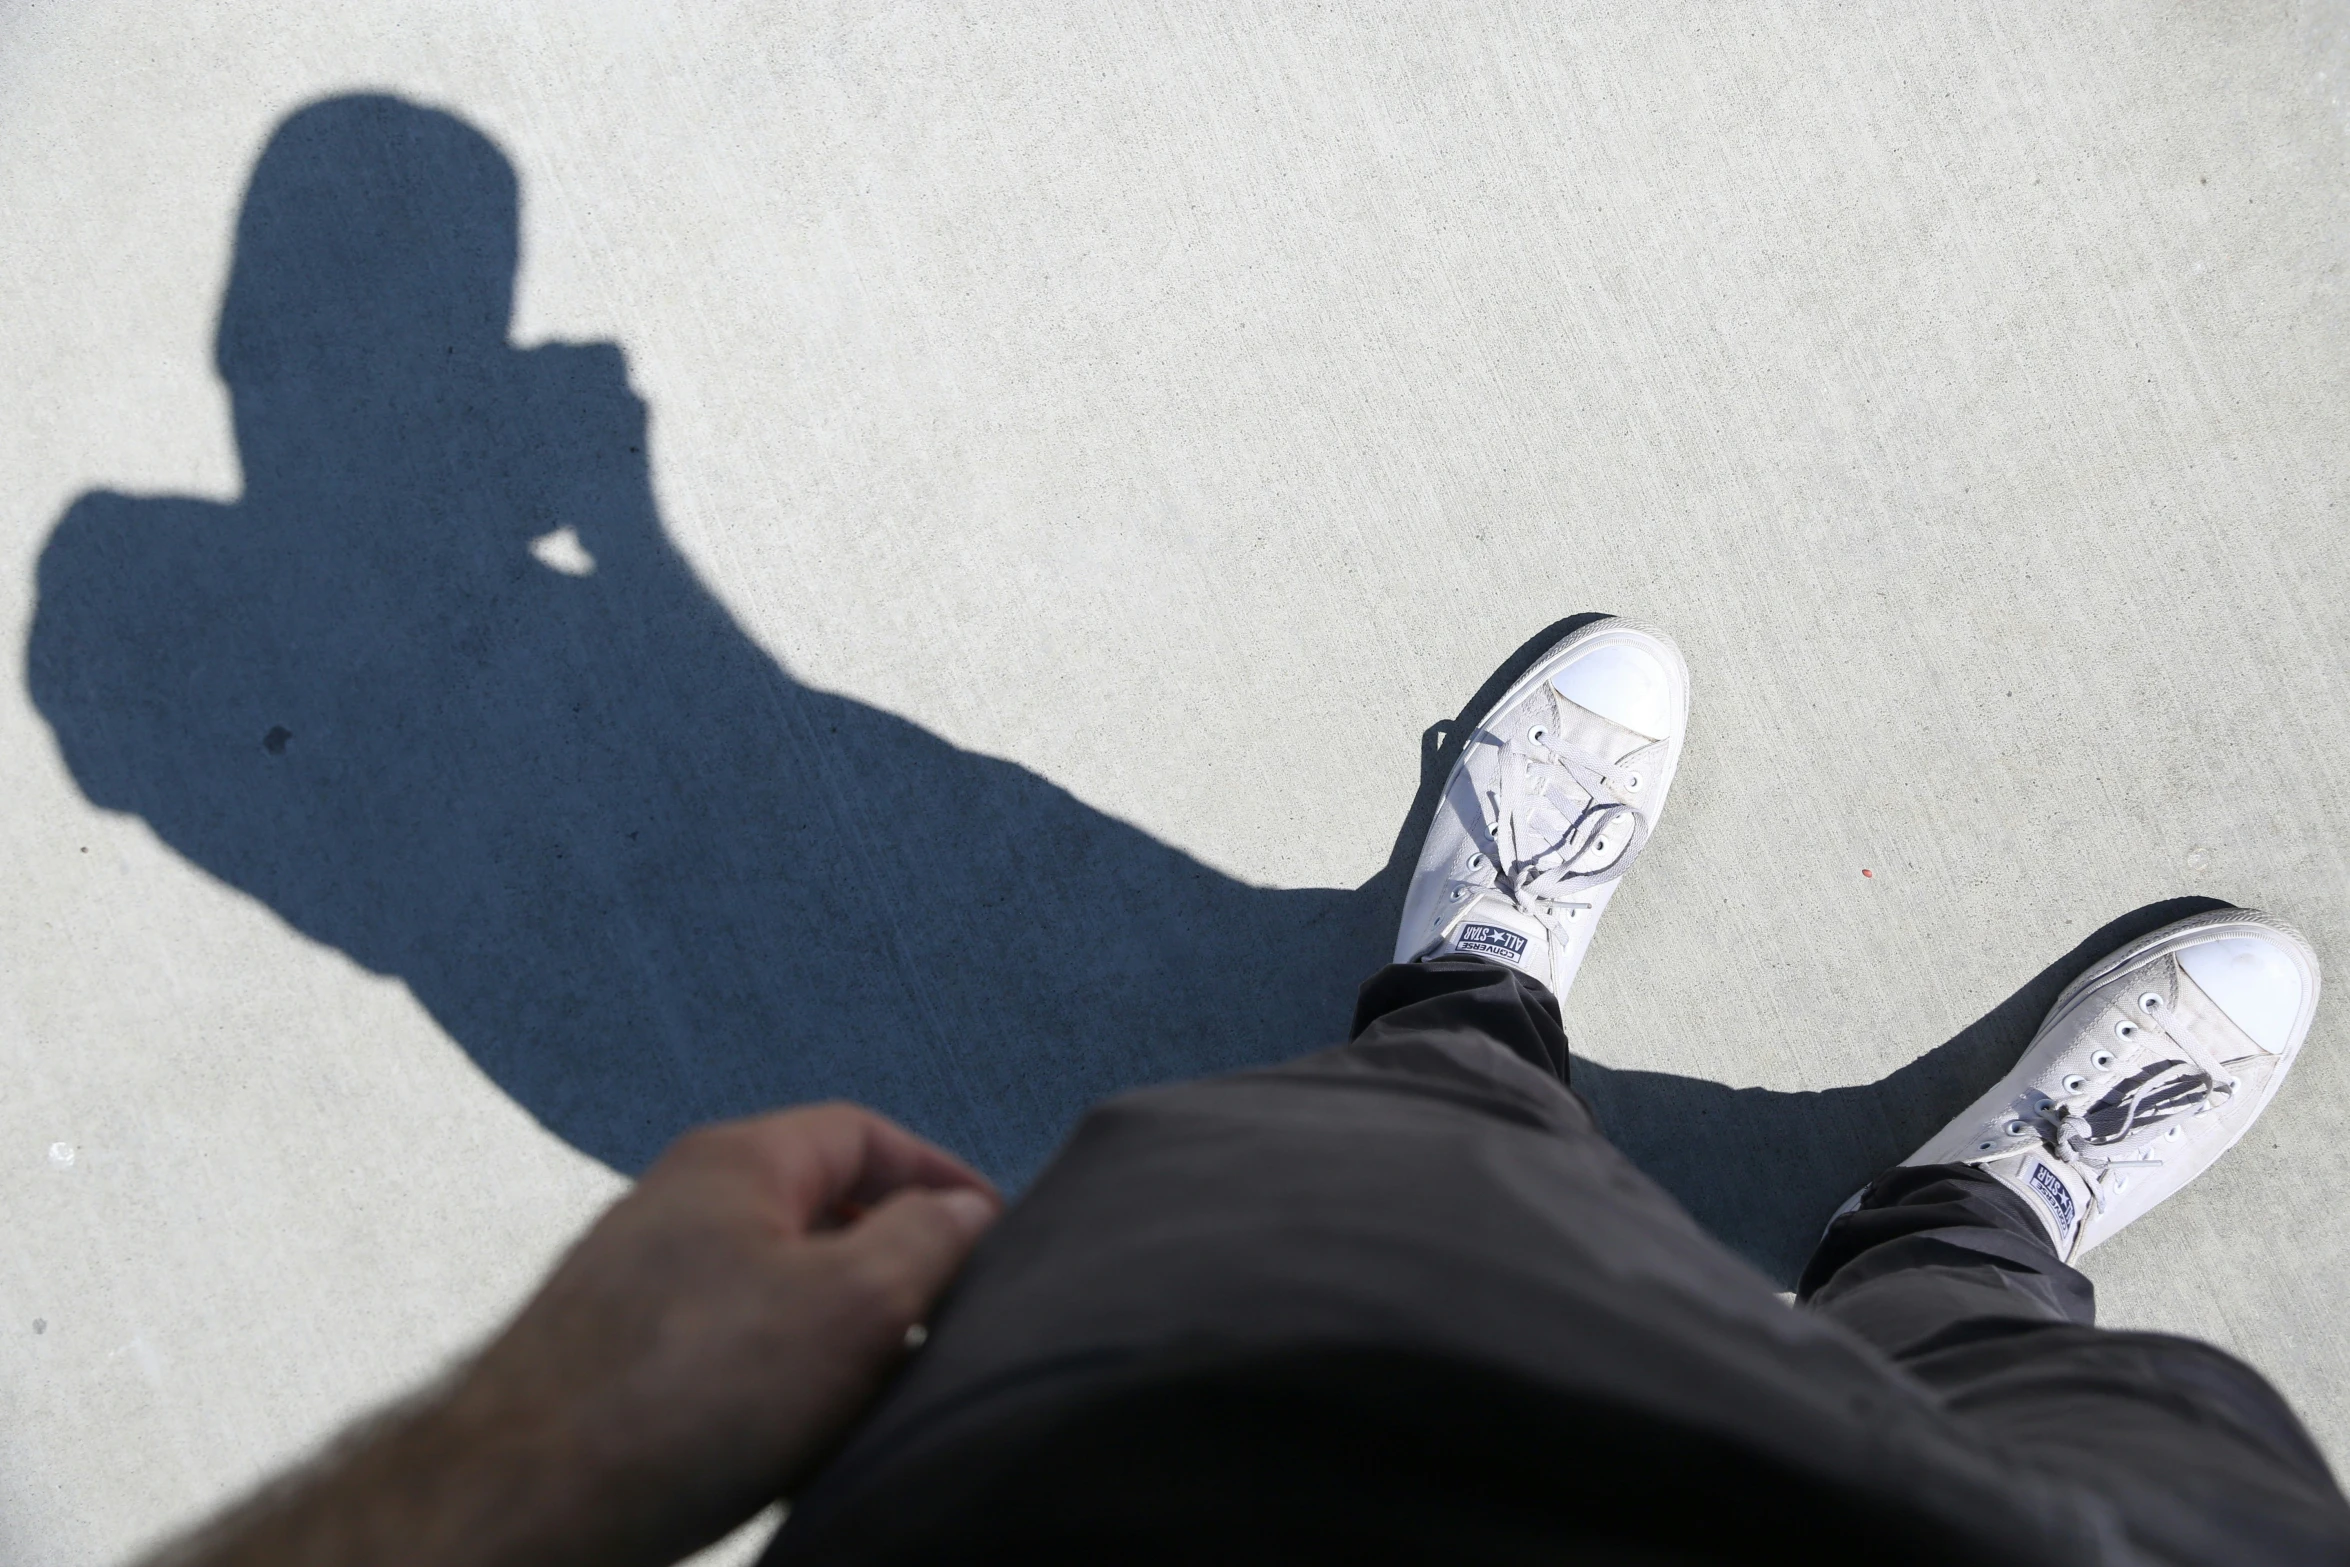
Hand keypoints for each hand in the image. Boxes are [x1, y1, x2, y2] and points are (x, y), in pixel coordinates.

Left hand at [152, 1104, 999, 1566]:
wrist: (520, 1507)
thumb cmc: (687, 1395)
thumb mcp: (854, 1303)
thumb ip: (929, 1241)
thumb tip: (966, 1214)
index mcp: (735, 1161)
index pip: (864, 1134)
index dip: (941, 1177)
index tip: (995, 1235)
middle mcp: (675, 1206)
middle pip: (817, 1211)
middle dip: (893, 1263)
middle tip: (947, 1324)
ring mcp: (634, 1286)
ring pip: (771, 1289)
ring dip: (836, 1334)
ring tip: (877, 1398)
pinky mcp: (608, 1365)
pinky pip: (723, 1352)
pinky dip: (777, 1384)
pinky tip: (792, 1443)